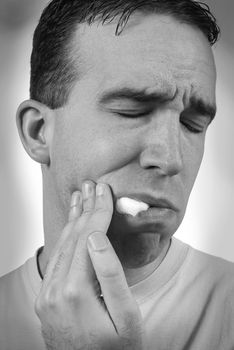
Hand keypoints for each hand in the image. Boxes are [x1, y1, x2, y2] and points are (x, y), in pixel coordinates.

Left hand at [35, 181, 145, 349]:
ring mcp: (46, 294)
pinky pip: (55, 260)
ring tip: (80, 197)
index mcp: (75, 292)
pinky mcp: (46, 298)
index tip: (104, 190)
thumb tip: (97, 237)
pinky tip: (71, 226)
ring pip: (61, 245)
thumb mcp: (127, 315)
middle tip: (92, 185)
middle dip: (86, 208)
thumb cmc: (117, 348)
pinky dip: (65, 238)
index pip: (89, 237)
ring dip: (73, 220)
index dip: (98, 211)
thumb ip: (111, 274)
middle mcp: (54, 290)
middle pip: (73, 237)